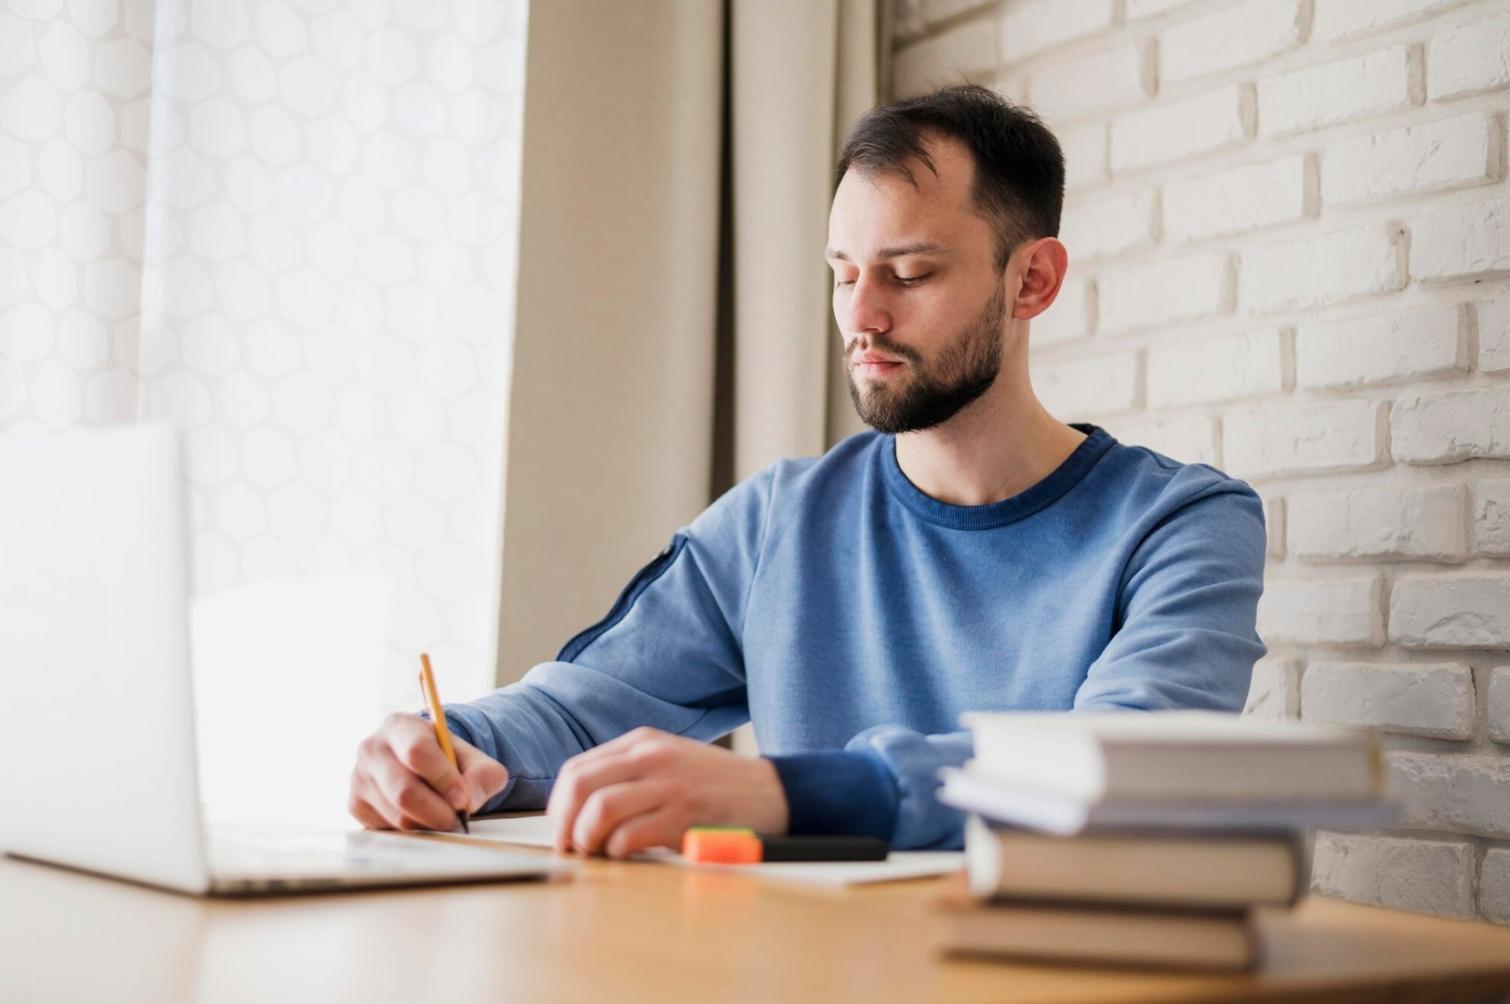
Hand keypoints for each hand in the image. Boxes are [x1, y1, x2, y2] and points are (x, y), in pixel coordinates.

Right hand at [348, 712, 508, 830]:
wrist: (418, 765)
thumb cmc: (447, 759)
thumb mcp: (473, 757)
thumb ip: (483, 774)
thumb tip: (469, 800)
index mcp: (400, 725)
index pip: (418, 753)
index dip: (444, 779)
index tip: (463, 798)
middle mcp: (371, 748)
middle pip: (404, 791)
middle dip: (438, 812)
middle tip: (458, 819)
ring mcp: (358, 778)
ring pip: (398, 816)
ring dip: (429, 824)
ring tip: (445, 817)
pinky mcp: (355, 805)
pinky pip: (389, 829)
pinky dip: (413, 830)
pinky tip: (423, 818)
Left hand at [547, 727, 789, 858]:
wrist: (772, 792)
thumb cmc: (716, 787)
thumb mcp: (669, 762)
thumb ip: (628, 774)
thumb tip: (578, 811)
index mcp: (642, 742)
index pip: (576, 770)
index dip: (559, 807)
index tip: (563, 832)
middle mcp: (651, 756)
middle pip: (579, 786)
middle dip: (564, 825)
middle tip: (572, 849)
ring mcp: (668, 784)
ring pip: (599, 810)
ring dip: (588, 840)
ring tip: (600, 853)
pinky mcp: (684, 814)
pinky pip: (629, 835)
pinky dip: (618, 851)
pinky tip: (628, 854)